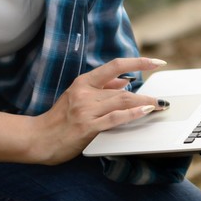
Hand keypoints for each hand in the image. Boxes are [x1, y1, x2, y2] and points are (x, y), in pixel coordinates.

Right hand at [26, 57, 167, 163]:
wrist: (37, 138)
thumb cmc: (59, 119)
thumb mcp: (77, 96)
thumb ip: (101, 88)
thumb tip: (126, 80)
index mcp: (83, 83)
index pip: (115, 65)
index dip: (139, 62)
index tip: (157, 62)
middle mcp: (85, 93)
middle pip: (123, 89)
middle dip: (146, 94)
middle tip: (162, 100)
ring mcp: (86, 110)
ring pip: (122, 101)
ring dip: (144, 103)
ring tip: (159, 106)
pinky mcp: (87, 127)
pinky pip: (115, 118)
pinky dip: (133, 114)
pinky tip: (145, 111)